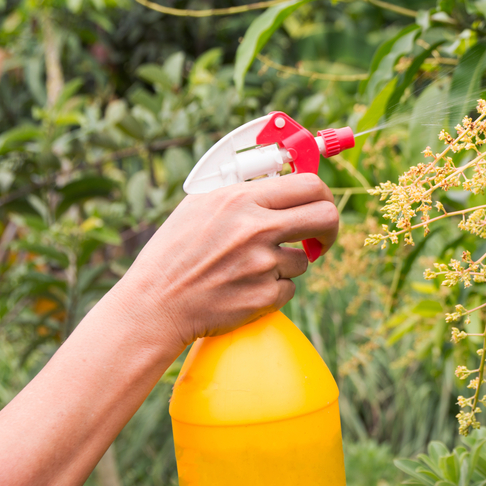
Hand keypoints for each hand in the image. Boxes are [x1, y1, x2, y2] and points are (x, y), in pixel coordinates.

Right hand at [113, 173, 338, 350]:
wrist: (156, 304)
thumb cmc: (175, 252)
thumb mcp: (200, 206)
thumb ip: (242, 192)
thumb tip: (284, 181)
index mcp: (241, 199)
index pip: (309, 185)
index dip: (323, 195)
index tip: (320, 204)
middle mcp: (256, 229)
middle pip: (326, 217)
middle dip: (330, 228)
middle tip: (320, 237)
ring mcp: (263, 264)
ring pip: (304, 260)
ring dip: (287, 265)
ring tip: (251, 269)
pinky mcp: (265, 296)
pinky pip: (289, 288)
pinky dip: (273, 290)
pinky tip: (243, 288)